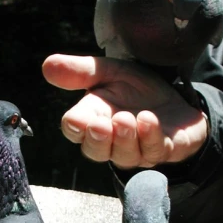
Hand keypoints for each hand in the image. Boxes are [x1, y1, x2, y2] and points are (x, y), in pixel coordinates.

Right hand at [42, 54, 207, 168]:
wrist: (175, 98)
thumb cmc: (135, 90)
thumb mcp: (109, 72)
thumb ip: (81, 71)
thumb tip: (47, 66)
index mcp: (93, 121)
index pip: (75, 130)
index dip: (75, 127)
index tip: (76, 119)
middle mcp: (112, 143)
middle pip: (96, 151)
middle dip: (97, 140)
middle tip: (99, 125)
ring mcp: (138, 151)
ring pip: (125, 156)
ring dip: (124, 138)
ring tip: (125, 118)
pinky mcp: (165, 150)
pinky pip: (155, 151)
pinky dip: (150, 137)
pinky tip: (148, 119)